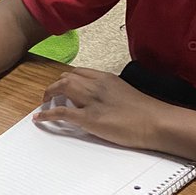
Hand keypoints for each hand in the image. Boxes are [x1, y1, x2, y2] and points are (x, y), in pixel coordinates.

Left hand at [35, 68, 165, 147]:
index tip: (62, 87)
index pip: (80, 72)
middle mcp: (97, 85)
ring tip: (43, 105)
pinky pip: (61, 112)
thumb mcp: (126, 95)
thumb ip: (111, 95)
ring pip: (62, 88)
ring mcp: (92, 101)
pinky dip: (47, 114)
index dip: (67, 79)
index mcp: (107, 79)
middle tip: (49, 97)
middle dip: (55, 86)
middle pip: (68, 78)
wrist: (156, 122)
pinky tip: (39, 118)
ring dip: (49, 96)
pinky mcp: (89, 118)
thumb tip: (103, 103)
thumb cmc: (148, 113)